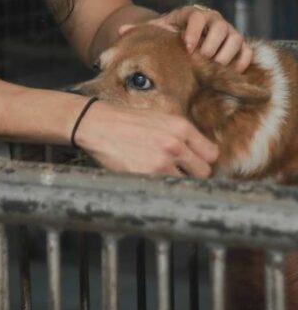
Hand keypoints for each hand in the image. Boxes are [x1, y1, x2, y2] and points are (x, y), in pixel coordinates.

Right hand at [74, 100, 218, 176]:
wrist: (98, 125)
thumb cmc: (126, 122)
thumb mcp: (159, 119)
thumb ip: (181, 135)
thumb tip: (197, 156)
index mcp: (181, 127)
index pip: (211, 154)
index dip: (202, 160)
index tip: (193, 164)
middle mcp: (176, 143)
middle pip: (203, 172)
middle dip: (192, 174)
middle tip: (176, 171)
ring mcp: (162, 162)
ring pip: (186, 184)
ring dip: (175, 182)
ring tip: (160, 175)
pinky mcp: (148, 176)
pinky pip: (166, 189)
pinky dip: (160, 187)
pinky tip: (148, 178)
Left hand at [121, 4, 252, 72]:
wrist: (186, 39)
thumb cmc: (169, 36)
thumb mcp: (157, 32)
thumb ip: (141, 31)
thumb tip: (121, 31)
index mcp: (193, 14)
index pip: (197, 17)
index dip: (193, 31)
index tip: (186, 47)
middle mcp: (213, 20)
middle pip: (220, 27)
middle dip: (211, 44)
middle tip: (201, 59)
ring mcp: (228, 32)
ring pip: (236, 38)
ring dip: (226, 54)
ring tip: (213, 68)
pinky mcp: (238, 45)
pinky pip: (246, 51)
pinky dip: (240, 61)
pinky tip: (227, 72)